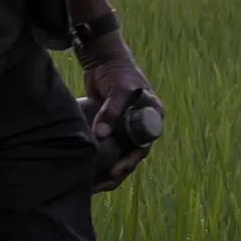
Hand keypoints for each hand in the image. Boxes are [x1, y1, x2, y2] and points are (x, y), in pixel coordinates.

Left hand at [83, 46, 162, 187]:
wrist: (102, 56)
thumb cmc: (117, 71)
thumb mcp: (118, 91)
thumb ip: (110, 112)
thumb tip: (100, 135)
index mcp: (151, 118)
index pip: (143, 146)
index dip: (131, 161)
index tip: (117, 171)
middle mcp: (141, 125)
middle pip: (132, 154)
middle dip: (119, 170)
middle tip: (104, 182)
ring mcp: (125, 126)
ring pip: (120, 152)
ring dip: (109, 168)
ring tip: (95, 184)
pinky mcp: (111, 125)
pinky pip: (108, 145)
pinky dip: (100, 156)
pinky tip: (88, 169)